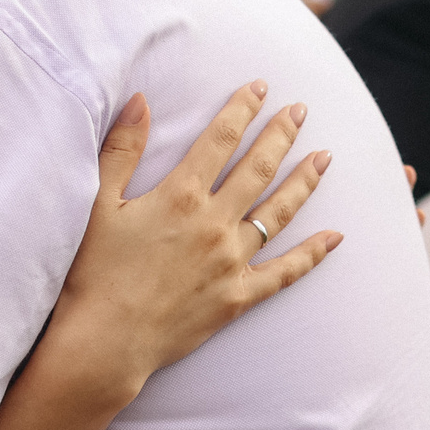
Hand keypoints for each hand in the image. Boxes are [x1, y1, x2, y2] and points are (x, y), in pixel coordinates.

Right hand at [42, 83, 338, 404]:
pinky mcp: (238, 297)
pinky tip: (334, 237)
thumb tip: (139, 100)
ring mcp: (231, 261)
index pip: (220, 139)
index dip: (242, 109)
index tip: (261, 88)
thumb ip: (121, 149)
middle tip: (301, 110)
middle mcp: (214, 223)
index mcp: (180, 196)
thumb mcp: (98, 203)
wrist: (105, 341)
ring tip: (324, 157)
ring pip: (278, 213)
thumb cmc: (94, 272)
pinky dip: (312, 254)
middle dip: (281, 135)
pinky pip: (284, 272)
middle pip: (258, 169)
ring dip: (303, 182)